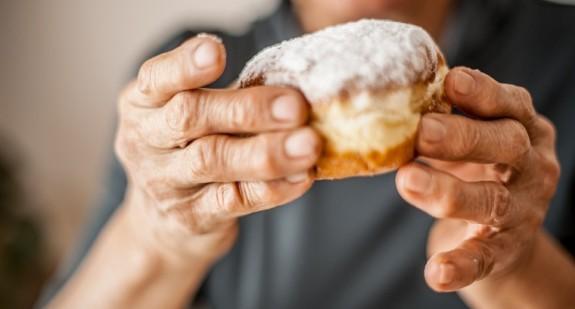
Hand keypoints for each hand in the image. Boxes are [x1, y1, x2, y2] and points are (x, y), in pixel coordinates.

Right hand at [115, 34, 321, 262]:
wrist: (162, 221)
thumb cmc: (190, 148)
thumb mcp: (193, 115)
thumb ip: (228, 98)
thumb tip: (295, 86)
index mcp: (143, 104)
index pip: (156, 79)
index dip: (184, 65)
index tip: (216, 52)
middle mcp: (146, 142)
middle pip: (189, 117)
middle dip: (246, 109)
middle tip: (294, 106)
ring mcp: (165, 183)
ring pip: (213, 161)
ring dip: (266, 152)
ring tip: (308, 144)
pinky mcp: (192, 216)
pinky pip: (235, 200)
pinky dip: (272, 187)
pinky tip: (300, 176)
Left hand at [396, 67, 559, 291]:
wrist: (506, 228)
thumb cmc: (478, 165)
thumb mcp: (472, 136)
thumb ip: (447, 117)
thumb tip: (392, 96)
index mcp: (523, 128)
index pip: (510, 104)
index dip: (482, 93)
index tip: (451, 81)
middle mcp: (531, 165)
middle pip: (505, 145)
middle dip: (462, 137)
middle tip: (421, 132)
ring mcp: (522, 210)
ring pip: (491, 200)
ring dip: (448, 192)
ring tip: (407, 181)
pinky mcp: (505, 249)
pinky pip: (484, 257)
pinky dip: (459, 265)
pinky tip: (435, 272)